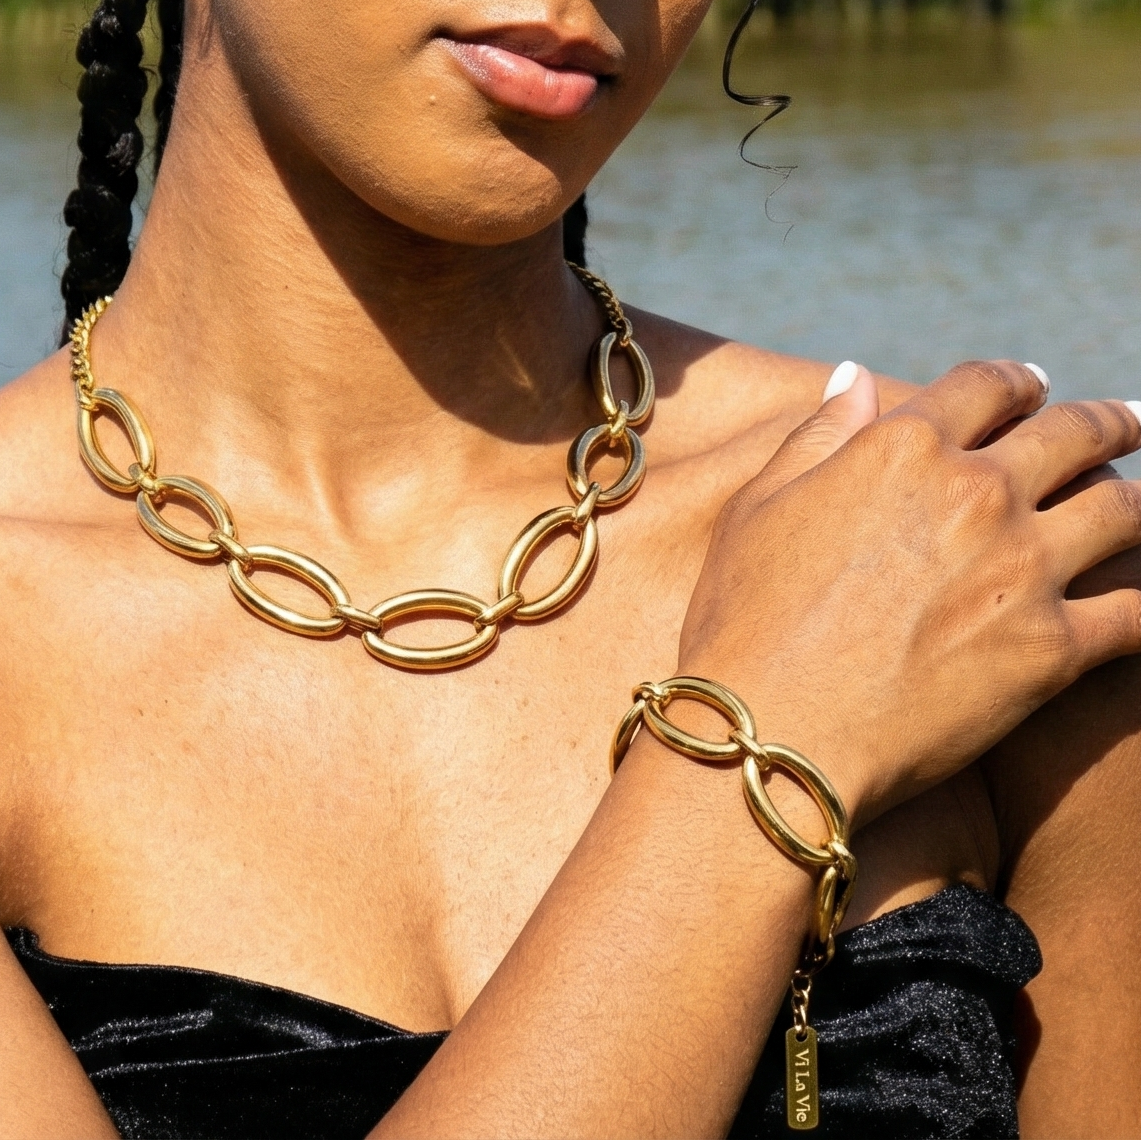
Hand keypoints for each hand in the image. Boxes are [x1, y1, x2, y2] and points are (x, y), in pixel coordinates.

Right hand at [680, 360, 1140, 825]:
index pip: (988, 384)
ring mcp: (1023, 567)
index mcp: (904, 447)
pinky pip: (1139, 612)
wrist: (773, 728)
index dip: (1017, 379)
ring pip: (1123, 509)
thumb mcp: (757, 508)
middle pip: (1075, 433)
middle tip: (1130, 418)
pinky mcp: (1052, 648)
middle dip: (1109, 420)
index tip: (1033, 385)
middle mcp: (978, 491)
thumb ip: (817, 434)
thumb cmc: (745, 619)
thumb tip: (857, 374)